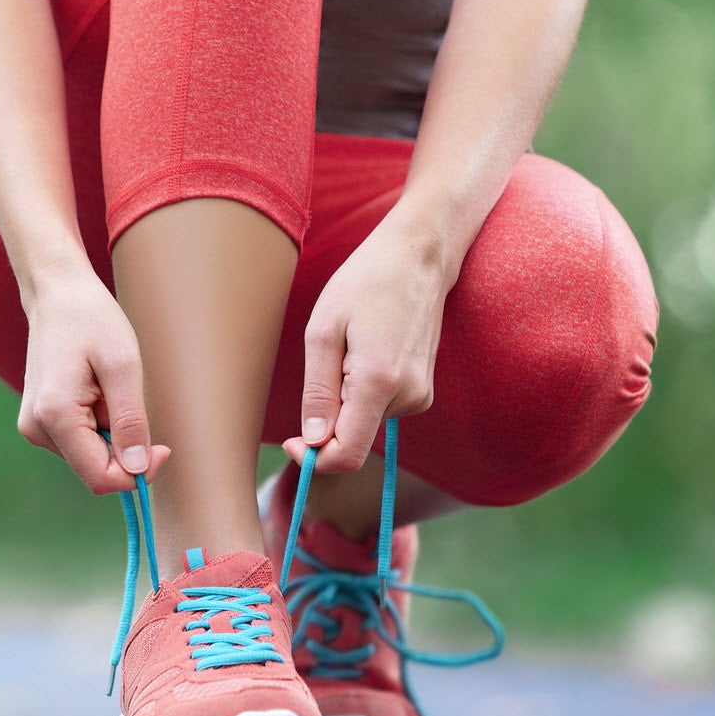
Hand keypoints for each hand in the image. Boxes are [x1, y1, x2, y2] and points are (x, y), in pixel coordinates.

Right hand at [16, 267, 172, 493]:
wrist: (57, 293)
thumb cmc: (91, 320)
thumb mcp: (123, 366)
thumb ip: (131, 422)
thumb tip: (138, 469)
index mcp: (54, 416)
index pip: (101, 477)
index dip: (138, 472)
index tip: (163, 447)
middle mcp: (36, 428)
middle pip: (95, 470)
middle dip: (124, 448)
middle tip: (131, 401)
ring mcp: (34, 426)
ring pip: (89, 457)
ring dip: (111, 433)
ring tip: (107, 388)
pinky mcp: (39, 421)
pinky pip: (80, 442)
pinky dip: (98, 424)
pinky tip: (95, 391)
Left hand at [282, 213, 454, 474]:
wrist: (418, 256)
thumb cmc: (364, 284)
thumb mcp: (323, 332)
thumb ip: (318, 392)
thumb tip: (313, 441)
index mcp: (379, 383)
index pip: (348, 455)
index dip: (314, 458)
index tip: (291, 442)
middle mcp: (408, 396)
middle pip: (355, 439)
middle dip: (327, 421)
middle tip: (321, 367)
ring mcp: (421, 394)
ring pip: (366, 423)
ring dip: (345, 400)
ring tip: (348, 349)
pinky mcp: (423, 390)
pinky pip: (380, 408)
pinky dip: (361, 392)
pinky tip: (365, 351)